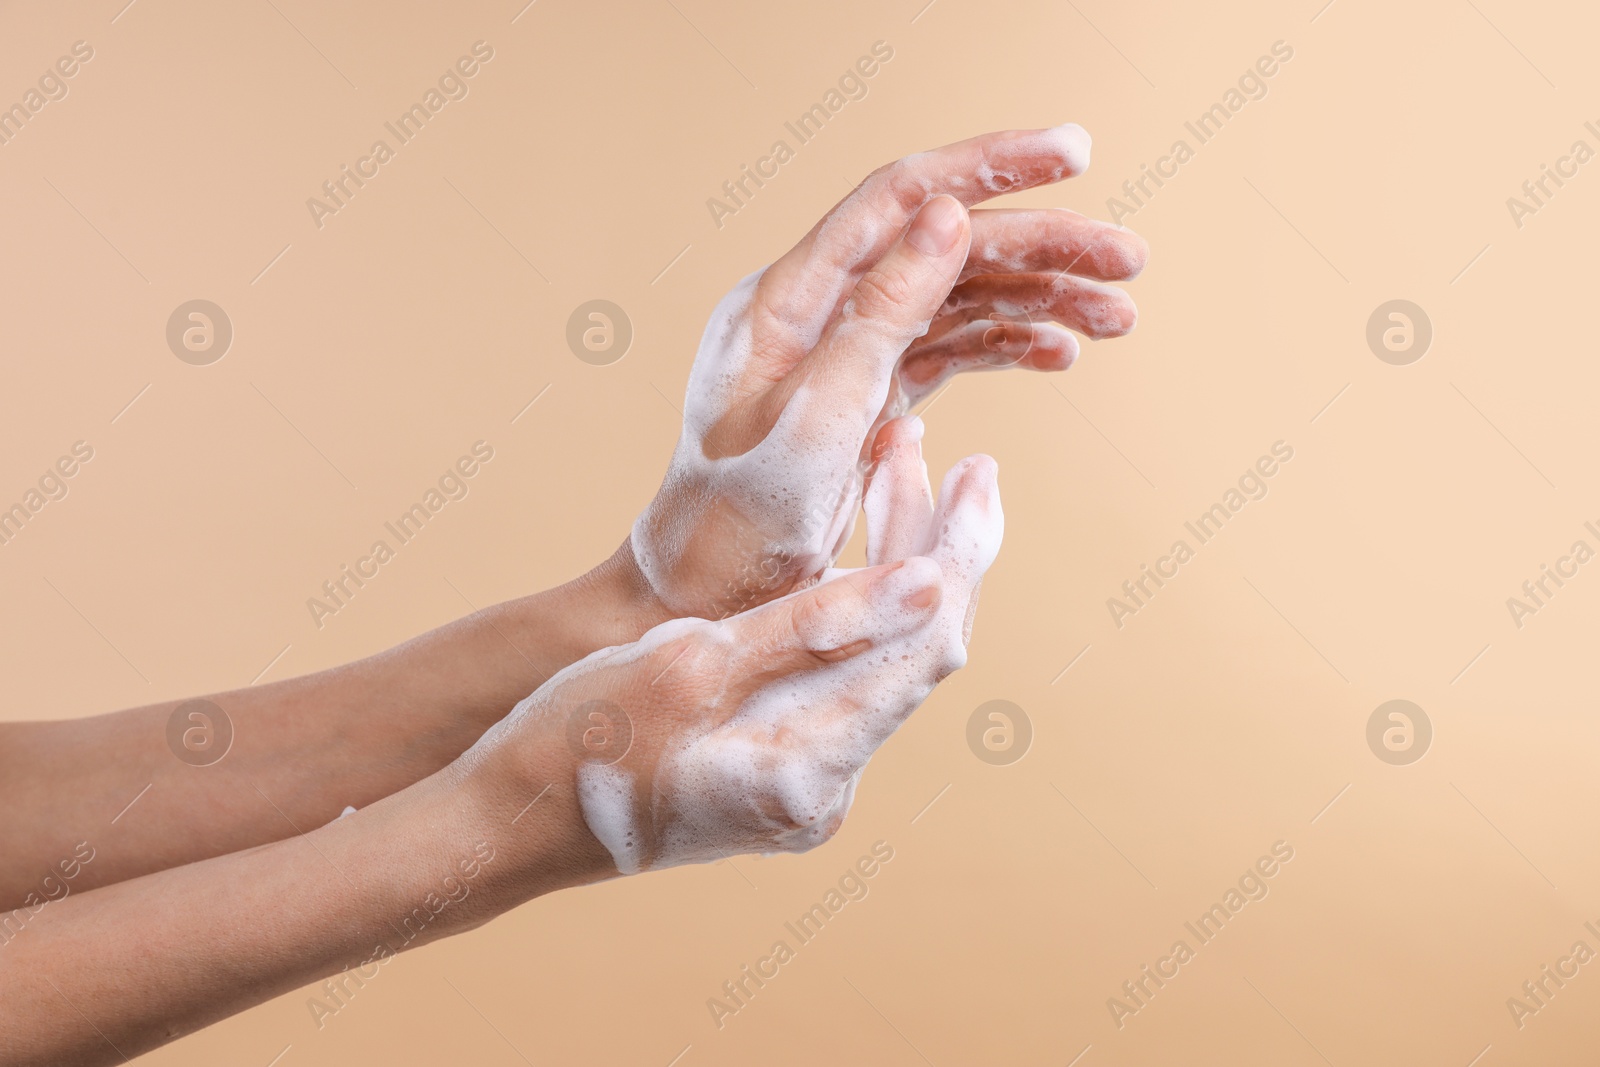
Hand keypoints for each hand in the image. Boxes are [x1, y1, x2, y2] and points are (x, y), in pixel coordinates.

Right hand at [473, 418, 997, 871]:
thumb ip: (813, 628)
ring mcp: (801, 785)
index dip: (959, 551)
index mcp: (808, 769)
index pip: (923, 646)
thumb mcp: (689, 667)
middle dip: (934, 547)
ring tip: (897, 472)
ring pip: (881, 662)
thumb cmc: (572, 742)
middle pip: (914, 653)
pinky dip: (851, 608)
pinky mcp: (775, 770)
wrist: (501, 825)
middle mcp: (824, 789)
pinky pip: (841, 679)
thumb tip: (929, 584)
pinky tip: (847, 553)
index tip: (978, 470)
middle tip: (950, 454)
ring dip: (895, 568)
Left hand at [628, 125, 1144, 619]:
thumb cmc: (736, 524)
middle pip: (945, 245)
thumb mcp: (815, 424)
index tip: (1076, 153)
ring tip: (1118, 317)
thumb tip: (947, 214)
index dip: (989, 165)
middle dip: (1041, 244)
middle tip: (1129, 260)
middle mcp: (818, 310)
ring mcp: (844, 349)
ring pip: (957, 296)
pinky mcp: (867, 393)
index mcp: (788, 299)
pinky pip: (949, 348)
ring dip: (1040, 299)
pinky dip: (1008, 345)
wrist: (704, 597)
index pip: (899, 198)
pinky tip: (1061, 353)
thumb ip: (878, 318)